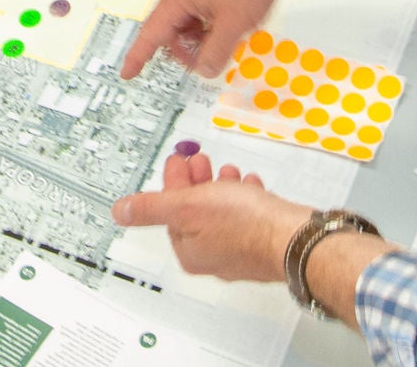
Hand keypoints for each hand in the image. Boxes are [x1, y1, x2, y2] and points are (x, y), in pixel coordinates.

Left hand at [112, 153, 309, 282]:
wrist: (295, 237)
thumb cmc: (245, 225)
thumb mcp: (187, 206)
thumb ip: (152, 207)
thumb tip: (121, 211)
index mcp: (190, 251)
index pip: (171, 213)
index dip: (173, 182)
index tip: (178, 161)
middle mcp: (214, 256)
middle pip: (196, 213)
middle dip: (197, 182)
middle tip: (199, 160)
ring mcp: (240, 252)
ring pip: (223, 213)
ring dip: (221, 187)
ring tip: (227, 171)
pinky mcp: (263, 243)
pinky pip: (247, 218)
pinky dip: (245, 198)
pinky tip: (249, 186)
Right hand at [120, 0, 291, 79]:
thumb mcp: (234, 25)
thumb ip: (216, 52)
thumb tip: (203, 71)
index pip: (152, 33)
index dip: (139, 56)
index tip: (126, 73)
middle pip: (170, 25)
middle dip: (183, 47)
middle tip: (207, 60)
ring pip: (187, 15)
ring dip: (198, 32)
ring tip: (225, 36)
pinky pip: (197, 2)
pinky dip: (206, 18)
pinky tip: (228, 20)